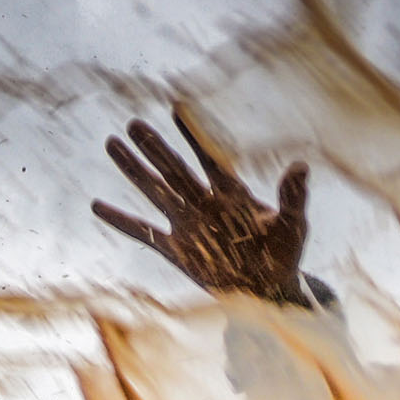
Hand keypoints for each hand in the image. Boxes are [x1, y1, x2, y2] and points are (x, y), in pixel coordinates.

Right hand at [92, 107, 311, 306]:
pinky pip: (142, 232)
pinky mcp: (175, 250)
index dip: (194, 134)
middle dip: (153, 147)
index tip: (177, 108)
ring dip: (133, 170)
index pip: (209, 156)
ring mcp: (186, 224)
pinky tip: (98, 207)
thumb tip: (301, 166)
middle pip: (173, 169)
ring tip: (112, 145)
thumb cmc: (284, 255)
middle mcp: (204, 203)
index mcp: (233, 193)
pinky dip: (120, 220)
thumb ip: (292, 198)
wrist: (267, 292)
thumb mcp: (292, 225)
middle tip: (133, 124)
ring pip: (154, 190)